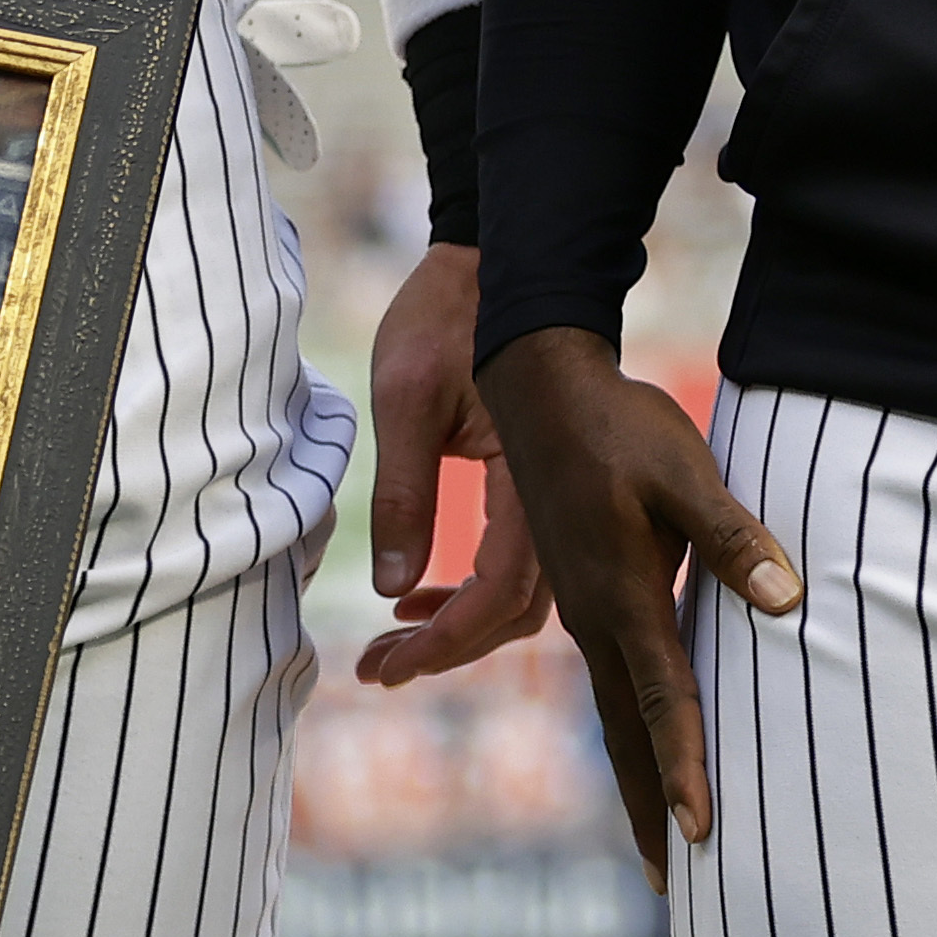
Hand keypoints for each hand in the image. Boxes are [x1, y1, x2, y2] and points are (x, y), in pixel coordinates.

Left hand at [357, 245, 549, 686]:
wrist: (489, 267)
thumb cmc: (443, 320)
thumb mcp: (405, 395)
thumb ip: (402, 491)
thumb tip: (392, 587)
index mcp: (532, 477)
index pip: (500, 591)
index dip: (446, 639)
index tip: (390, 662)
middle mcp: (557, 499)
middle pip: (519, 612)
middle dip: (449, 650)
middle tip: (379, 669)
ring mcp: (553, 498)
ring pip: (523, 598)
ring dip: (460, 631)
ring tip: (391, 643)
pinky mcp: (537, 492)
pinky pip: (520, 567)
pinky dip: (472, 597)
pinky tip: (419, 596)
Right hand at [476, 329, 802, 887]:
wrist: (536, 385)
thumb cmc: (618, 425)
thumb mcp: (685, 472)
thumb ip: (735, 539)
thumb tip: (790, 603)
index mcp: (621, 597)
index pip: (663, 703)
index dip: (685, 769)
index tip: (702, 837)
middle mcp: (594, 617)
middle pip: (625, 734)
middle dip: (650, 809)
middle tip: (674, 889)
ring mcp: (582, 609)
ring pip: (614, 713)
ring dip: (637, 778)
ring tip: (659, 843)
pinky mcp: (581, 594)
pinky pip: (608, 681)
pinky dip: (628, 729)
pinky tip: (646, 743)